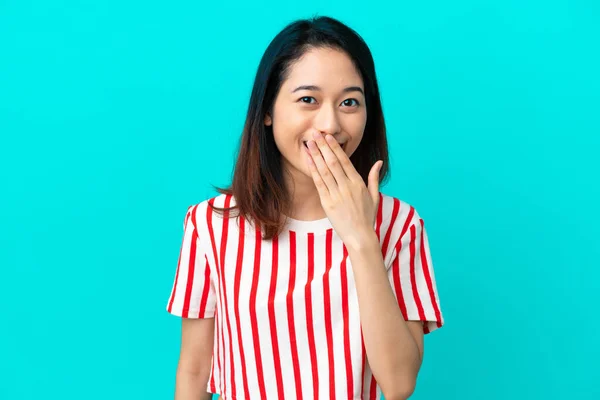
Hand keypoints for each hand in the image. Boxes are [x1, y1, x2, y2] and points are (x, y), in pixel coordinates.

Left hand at [304, 130, 382, 247]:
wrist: (360, 237)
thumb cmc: (367, 217)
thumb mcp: (374, 196)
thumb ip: (374, 178)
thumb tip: (379, 162)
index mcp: (358, 183)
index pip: (345, 161)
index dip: (335, 147)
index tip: (328, 137)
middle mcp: (347, 186)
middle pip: (333, 162)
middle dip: (323, 146)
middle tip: (315, 133)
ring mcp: (337, 195)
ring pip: (324, 170)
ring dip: (316, 155)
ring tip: (309, 143)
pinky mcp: (327, 203)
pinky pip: (319, 183)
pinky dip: (313, 170)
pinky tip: (309, 160)